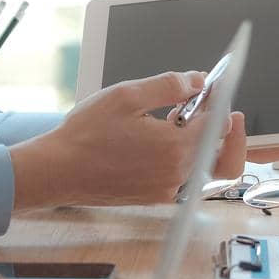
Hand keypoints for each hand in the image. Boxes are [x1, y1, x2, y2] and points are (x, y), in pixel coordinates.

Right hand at [11, 71, 216, 207]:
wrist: (58, 171)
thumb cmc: (85, 135)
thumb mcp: (126, 95)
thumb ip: (168, 86)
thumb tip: (196, 81)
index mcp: (175, 148)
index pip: (218, 122)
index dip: (219, 100)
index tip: (214, 86)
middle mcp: (177, 174)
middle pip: (218, 147)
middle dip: (220, 122)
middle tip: (212, 104)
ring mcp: (168, 189)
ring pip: (204, 164)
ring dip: (201, 139)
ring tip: (177, 117)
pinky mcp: (156, 198)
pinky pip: (186, 177)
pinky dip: (185, 156)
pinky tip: (162, 137)